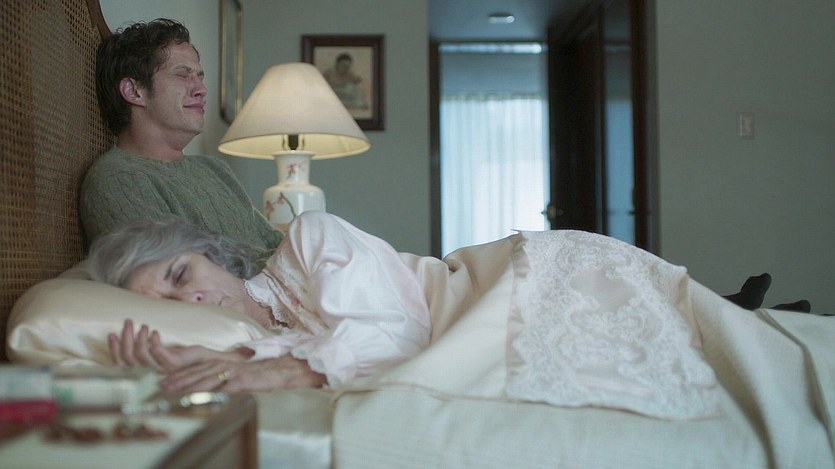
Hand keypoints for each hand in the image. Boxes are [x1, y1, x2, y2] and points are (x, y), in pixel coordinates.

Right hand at [108, 319, 244, 372]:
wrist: (207, 359)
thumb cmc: (183, 355)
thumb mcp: (160, 351)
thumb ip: (145, 349)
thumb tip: (126, 334)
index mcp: (144, 375)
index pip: (121, 366)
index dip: (115, 350)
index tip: (112, 333)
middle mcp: (151, 376)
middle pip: (129, 359)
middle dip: (126, 338)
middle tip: (128, 322)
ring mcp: (163, 372)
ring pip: (141, 355)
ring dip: (139, 337)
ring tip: (144, 325)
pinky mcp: (175, 366)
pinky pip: (159, 354)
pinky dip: (154, 342)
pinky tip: (156, 332)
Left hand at [160, 355, 326, 392]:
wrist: (282, 369)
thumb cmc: (258, 373)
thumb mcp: (235, 372)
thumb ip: (220, 375)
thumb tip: (205, 384)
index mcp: (221, 362)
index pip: (195, 369)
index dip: (177, 375)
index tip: (161, 382)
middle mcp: (225, 364)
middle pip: (197, 373)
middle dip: (178, 381)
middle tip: (161, 387)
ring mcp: (234, 371)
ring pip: (209, 378)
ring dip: (192, 386)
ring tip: (178, 392)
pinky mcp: (245, 379)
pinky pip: (229, 386)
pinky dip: (217, 391)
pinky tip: (207, 396)